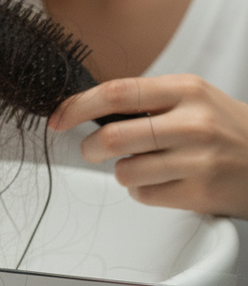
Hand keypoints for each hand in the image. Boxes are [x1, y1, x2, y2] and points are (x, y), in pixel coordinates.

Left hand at [49, 74, 247, 218]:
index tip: (58, 118)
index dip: (79, 106)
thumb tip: (88, 108)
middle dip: (90, 148)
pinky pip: (145, 195)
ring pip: (126, 171)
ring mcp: (199, 160)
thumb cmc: (226, 126)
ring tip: (140, 165)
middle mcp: (193, 122)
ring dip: (122, 171)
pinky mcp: (201, 194)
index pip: (117, 93)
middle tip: (90, 150)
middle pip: (114, 136)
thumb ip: (147, 99)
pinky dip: (142, 191)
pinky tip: (161, 181)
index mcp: (185, 89)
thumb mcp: (192, 97)